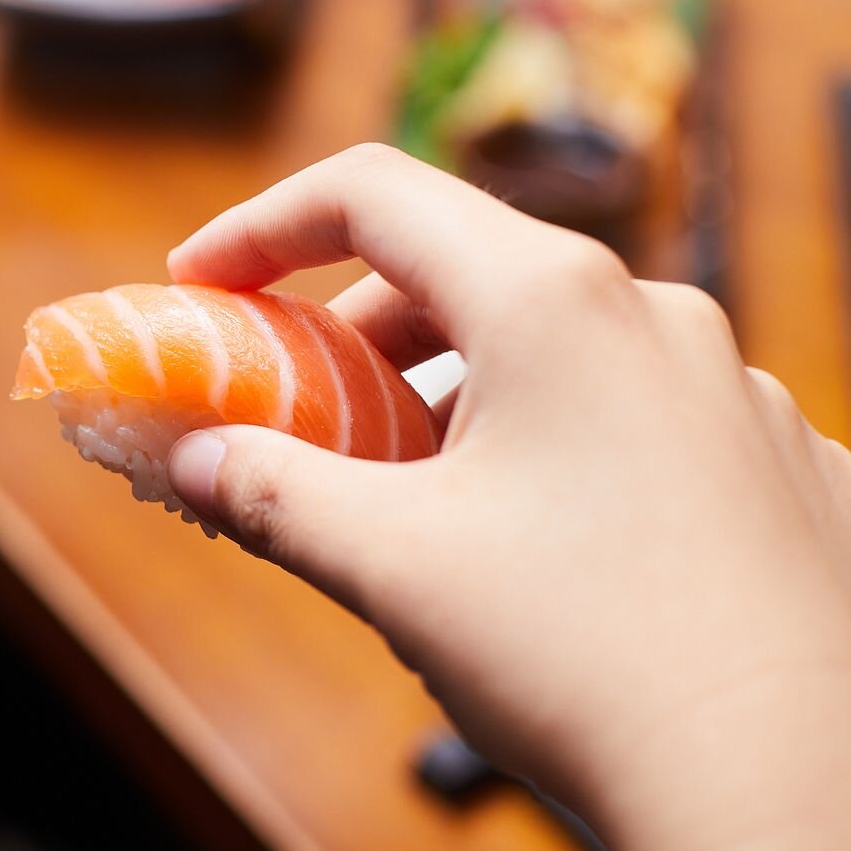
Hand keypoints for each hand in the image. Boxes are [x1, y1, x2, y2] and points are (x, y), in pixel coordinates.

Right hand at [164, 144, 850, 849]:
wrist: (797, 797)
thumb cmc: (592, 659)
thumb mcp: (391, 565)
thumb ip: (267, 490)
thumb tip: (193, 458)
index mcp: (552, 300)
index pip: (372, 193)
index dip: (261, 227)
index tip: (200, 284)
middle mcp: (655, 316)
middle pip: (461, 270)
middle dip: (352, 333)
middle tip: (288, 409)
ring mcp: (731, 390)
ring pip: (551, 352)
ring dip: (451, 398)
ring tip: (405, 499)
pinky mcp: (776, 466)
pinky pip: (633, 417)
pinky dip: (550, 448)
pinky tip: (531, 553)